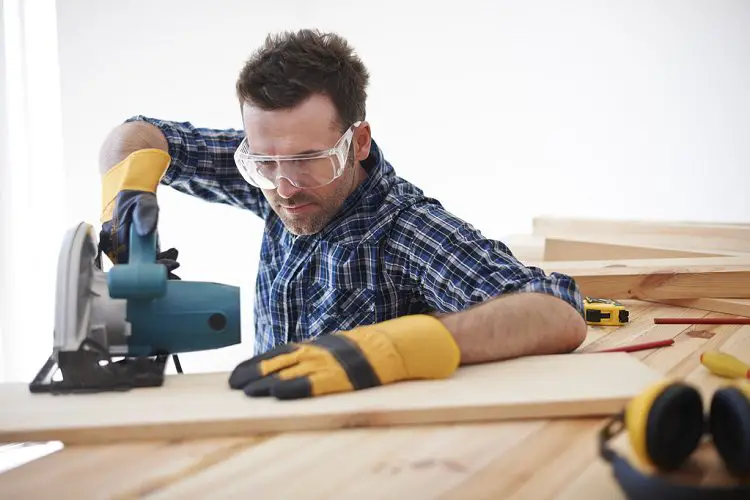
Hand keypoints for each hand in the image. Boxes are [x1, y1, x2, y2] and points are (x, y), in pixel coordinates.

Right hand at [98, 149, 170, 264]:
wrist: (127, 184)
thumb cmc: (133, 192)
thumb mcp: (142, 200)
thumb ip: (145, 214)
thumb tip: (145, 231)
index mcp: (113, 234)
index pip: (131, 260)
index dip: (150, 266)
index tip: (170, 265)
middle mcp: (114, 243)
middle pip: (135, 266)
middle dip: (156, 269)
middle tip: (176, 267)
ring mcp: (122, 244)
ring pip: (139, 262)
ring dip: (158, 264)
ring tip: (175, 258)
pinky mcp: (130, 242)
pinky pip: (142, 255)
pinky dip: (157, 256)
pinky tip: (171, 253)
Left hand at [228, 314, 460, 399]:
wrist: (401, 344)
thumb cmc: (372, 348)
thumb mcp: (340, 347)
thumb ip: (321, 354)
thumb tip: (299, 361)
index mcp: (319, 344)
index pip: (281, 352)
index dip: (259, 361)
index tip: (240, 370)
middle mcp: (320, 351)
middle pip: (280, 361)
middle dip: (255, 372)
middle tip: (233, 382)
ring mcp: (331, 363)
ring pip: (291, 372)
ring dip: (266, 382)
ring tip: (246, 391)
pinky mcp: (343, 377)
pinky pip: (314, 384)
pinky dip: (293, 388)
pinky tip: (277, 394)